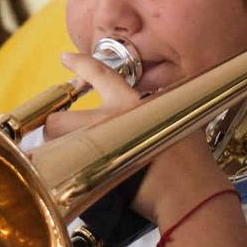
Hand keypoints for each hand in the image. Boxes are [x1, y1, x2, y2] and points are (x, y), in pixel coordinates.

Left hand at [43, 51, 230, 223]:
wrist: (189, 190)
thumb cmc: (191, 161)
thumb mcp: (180, 120)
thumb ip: (163, 109)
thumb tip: (161, 103)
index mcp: (131, 104)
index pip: (101, 75)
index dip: (80, 65)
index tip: (64, 57)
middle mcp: (107, 120)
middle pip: (58, 120)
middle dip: (54, 130)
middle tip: (62, 139)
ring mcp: (96, 147)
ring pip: (55, 147)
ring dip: (56, 154)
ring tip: (70, 164)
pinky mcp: (92, 173)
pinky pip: (64, 173)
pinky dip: (64, 178)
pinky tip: (75, 187)